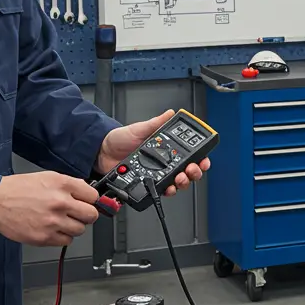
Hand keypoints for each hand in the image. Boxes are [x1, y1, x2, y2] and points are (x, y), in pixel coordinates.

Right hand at [0, 172, 100, 246]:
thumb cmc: (18, 189)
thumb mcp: (47, 177)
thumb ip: (70, 185)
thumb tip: (87, 193)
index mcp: (62, 185)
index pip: (93, 196)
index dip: (90, 200)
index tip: (87, 203)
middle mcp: (60, 203)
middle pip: (91, 215)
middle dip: (86, 215)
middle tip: (77, 214)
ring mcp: (53, 222)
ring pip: (80, 230)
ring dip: (73, 227)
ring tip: (60, 221)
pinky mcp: (44, 237)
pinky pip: (66, 241)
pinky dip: (62, 237)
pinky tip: (52, 229)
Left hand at [97, 109, 211, 196]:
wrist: (101, 153)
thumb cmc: (119, 139)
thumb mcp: (140, 128)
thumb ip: (156, 123)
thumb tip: (171, 113)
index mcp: (166, 148)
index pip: (189, 154)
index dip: (199, 158)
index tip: (203, 159)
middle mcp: (164, 162)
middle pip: (188, 171)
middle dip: (194, 172)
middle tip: (191, 169)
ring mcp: (157, 174)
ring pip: (178, 182)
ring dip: (183, 182)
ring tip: (179, 178)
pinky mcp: (148, 184)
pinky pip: (162, 190)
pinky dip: (167, 191)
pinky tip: (167, 187)